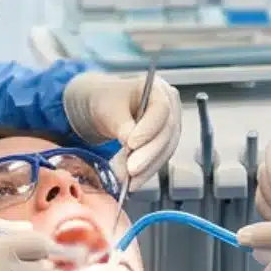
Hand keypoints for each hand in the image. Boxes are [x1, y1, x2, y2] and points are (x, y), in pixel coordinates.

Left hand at [63, 72, 181, 188]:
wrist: (101, 108)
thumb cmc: (104, 101)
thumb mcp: (108, 108)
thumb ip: (121, 124)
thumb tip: (131, 145)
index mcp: (157, 89)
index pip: (161, 109)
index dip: (148, 129)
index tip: (131, 144)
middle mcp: (169, 107)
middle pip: (166, 132)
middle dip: (148, 154)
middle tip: (131, 169)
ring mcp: (169, 126)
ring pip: (165, 150)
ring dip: (148, 168)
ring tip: (129, 180)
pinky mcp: (163, 144)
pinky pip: (159, 159)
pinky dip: (146, 172)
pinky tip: (132, 181)